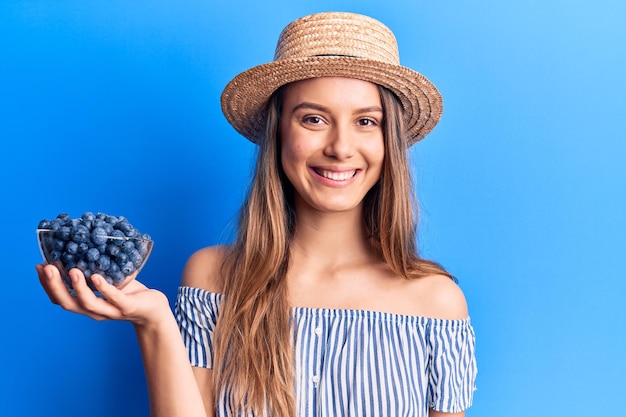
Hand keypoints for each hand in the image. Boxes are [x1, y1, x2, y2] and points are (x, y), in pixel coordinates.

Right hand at [36, 263, 169, 326]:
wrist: (154, 311)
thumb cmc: (130, 294)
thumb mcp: (110, 281)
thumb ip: (96, 270)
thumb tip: (84, 244)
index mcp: (87, 304)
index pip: (60, 298)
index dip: (47, 285)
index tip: (39, 267)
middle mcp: (95, 311)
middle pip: (68, 303)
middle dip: (55, 286)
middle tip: (47, 268)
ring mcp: (111, 311)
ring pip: (89, 303)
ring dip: (78, 288)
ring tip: (72, 271)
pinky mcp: (127, 308)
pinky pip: (114, 299)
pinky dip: (104, 289)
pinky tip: (97, 277)